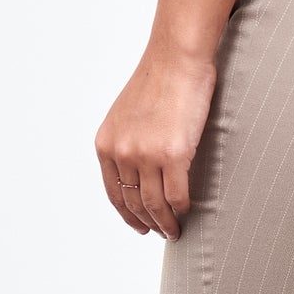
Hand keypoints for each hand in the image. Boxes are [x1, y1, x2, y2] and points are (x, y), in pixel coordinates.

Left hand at [95, 48, 217, 239]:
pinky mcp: (173, 155)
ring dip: (166, 223)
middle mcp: (122, 152)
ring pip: (155, 205)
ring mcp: (146, 155)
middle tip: (164, 233)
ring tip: (176, 231)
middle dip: (149, 224)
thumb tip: (138, 173)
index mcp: (107, 145)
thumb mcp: (127, 116)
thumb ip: (127, 144)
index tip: (140, 227)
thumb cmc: (159, 82)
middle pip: (135, 203)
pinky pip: (177, 195)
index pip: (115, 193)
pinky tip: (187, 211)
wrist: (177, 60)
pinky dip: (182, 209)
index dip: (128, 215)